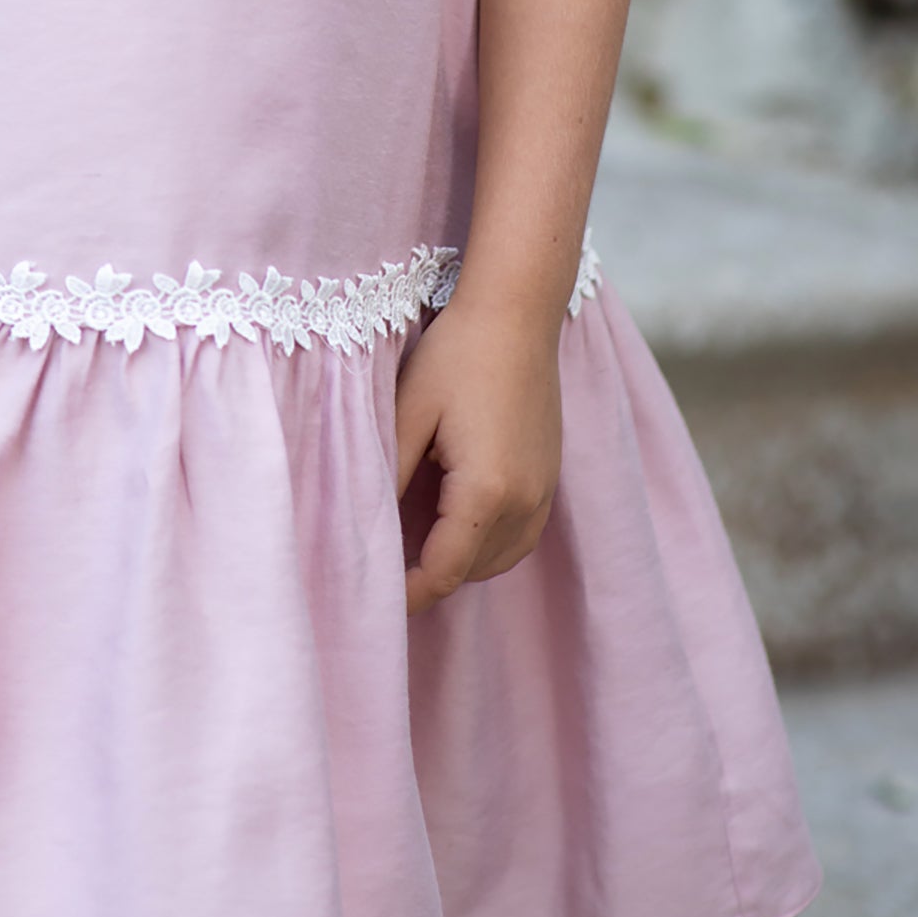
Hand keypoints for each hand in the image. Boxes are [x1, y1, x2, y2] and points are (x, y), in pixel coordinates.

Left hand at [393, 295, 561, 613]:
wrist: (517, 312)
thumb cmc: (456, 355)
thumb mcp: (406, 414)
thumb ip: (388, 479)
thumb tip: (367, 530)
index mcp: (485, 493)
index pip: (441, 572)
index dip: (405, 595)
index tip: (371, 604)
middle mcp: (523, 503)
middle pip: (470, 573)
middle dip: (428, 580)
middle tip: (383, 571)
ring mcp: (544, 491)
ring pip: (499, 560)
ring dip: (459, 565)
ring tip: (413, 549)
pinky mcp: (550, 477)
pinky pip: (519, 536)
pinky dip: (487, 545)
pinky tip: (455, 523)